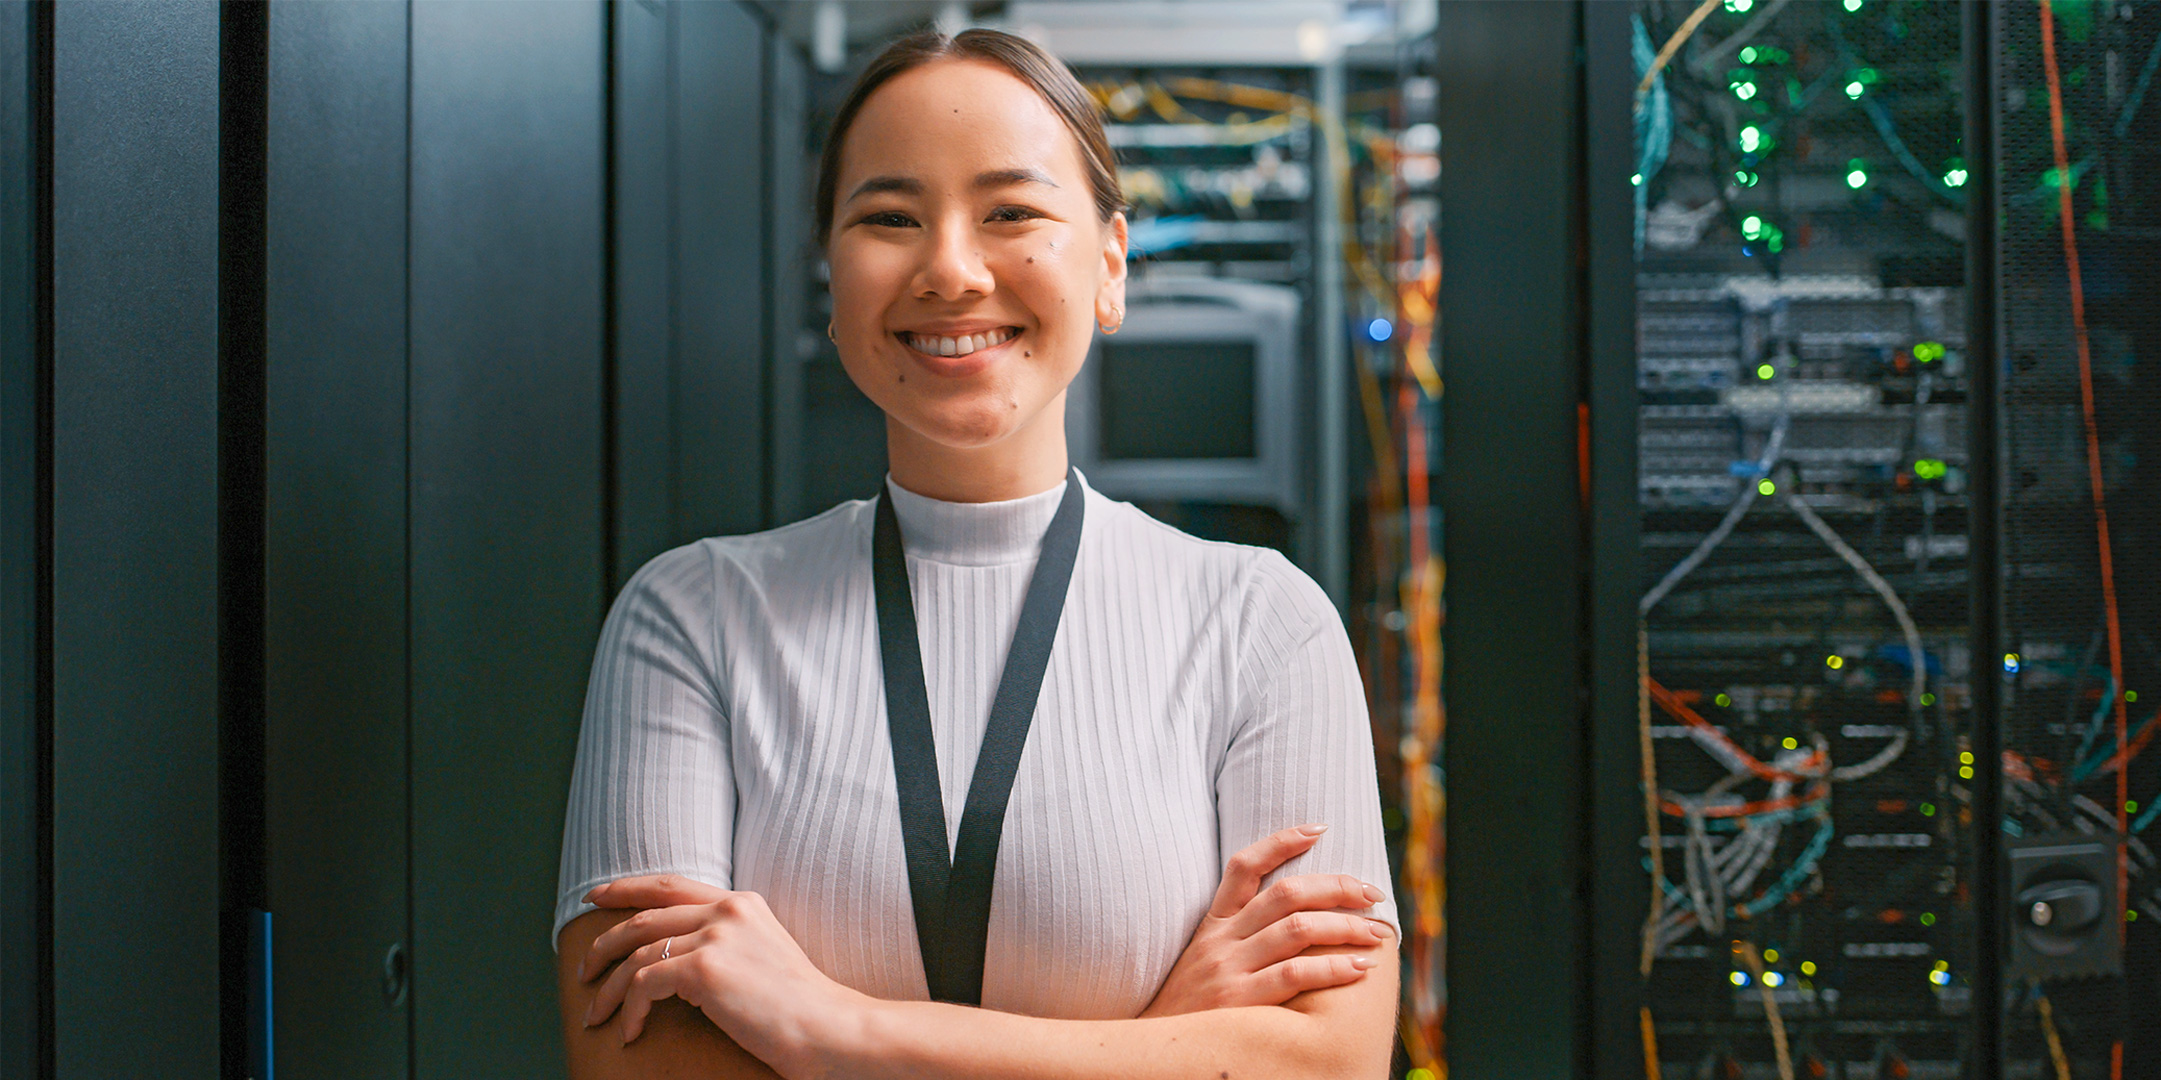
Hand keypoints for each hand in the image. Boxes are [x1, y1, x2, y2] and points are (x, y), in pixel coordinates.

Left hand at [579, 876, 862, 1077]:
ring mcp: (715, 936)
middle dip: (604, 943)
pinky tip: (630, 1032)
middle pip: (645, 918)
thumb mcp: (762, 955)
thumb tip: (676, 956)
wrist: (824, 1028)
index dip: (627, 889)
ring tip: (596, 1014)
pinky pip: (644, 986)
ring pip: (637, 955)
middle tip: (582, 967)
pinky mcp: (704, 969)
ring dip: (608, 989)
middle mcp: (727, 911)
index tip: (597, 897)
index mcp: (741, 903)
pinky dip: (629, 1011)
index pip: (671, 885)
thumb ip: (726, 941)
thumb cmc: (796, 1006)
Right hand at [1140, 824, 1393, 1016]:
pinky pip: (1295, 975)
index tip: (1319, 829)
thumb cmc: (1192, 1010)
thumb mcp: (1203, 962)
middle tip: (1373, 893)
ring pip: (1297, 929)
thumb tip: (1297, 919)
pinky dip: (1334, 968)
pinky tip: (1360, 968)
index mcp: (1213, 924)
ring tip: (1377, 933)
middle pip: (1286, 894)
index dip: (1282, 841)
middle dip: (1337, 887)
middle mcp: (1221, 939)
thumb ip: (1239, 939)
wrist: (1156, 1051)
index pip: (1244, 866)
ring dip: (1346, 927)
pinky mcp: (1239, 1001)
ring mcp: (1229, 969)